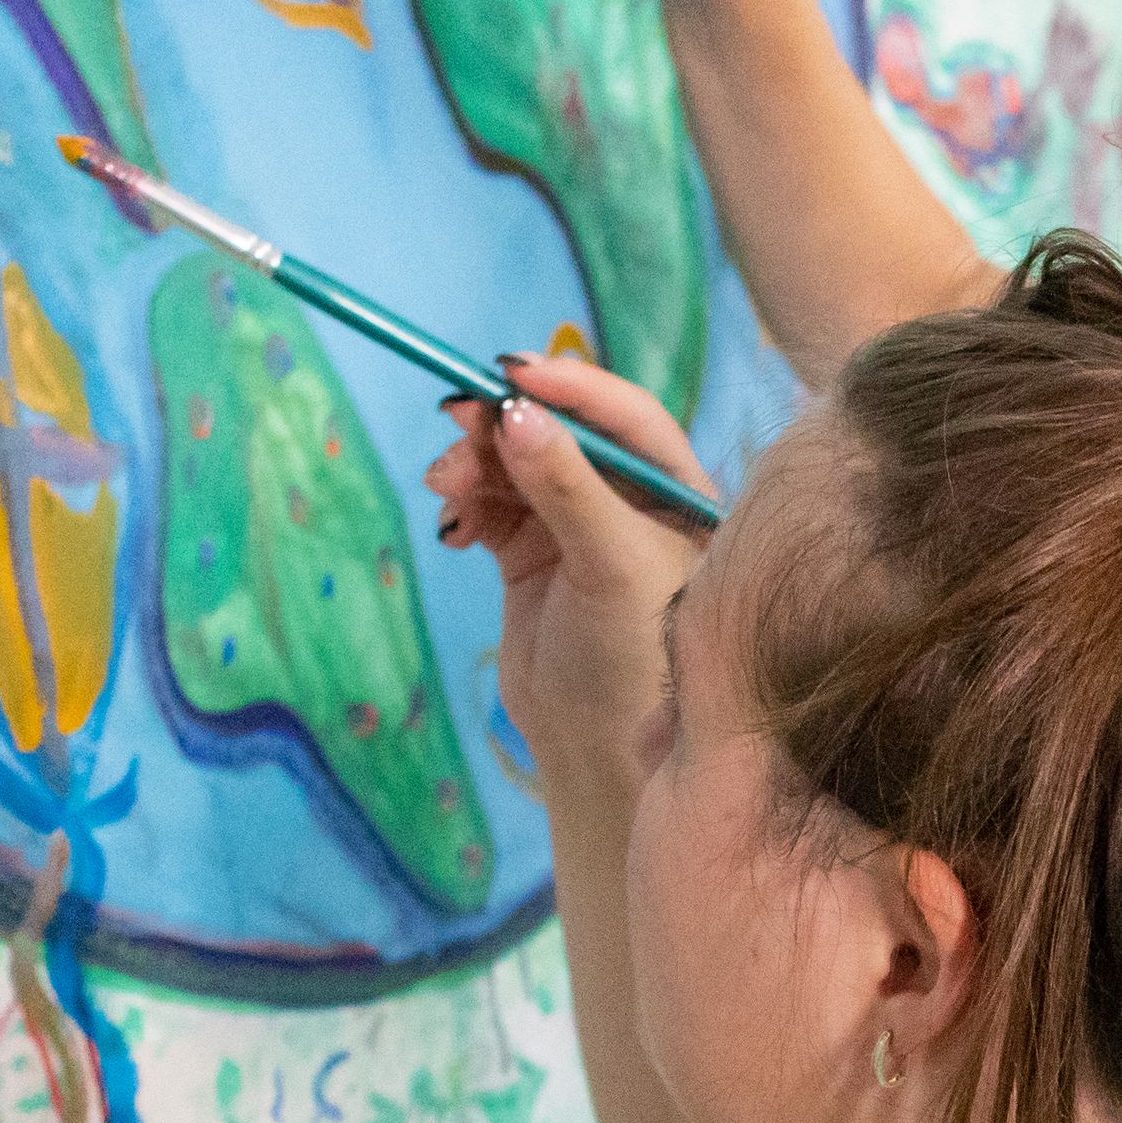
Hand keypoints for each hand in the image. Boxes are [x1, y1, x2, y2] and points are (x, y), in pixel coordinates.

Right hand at [431, 349, 715, 796]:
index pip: (626, 416)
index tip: (510, 372)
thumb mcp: (611, 564)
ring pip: (517, 467)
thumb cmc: (638, 660)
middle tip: (454, 419)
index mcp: (677, 494)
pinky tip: (451, 527)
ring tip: (444, 485)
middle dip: (506, 425)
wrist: (599, 750)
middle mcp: (630, 502)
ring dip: (476, 466)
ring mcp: (577, 527)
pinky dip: (466, 506)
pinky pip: (491, 507)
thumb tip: (515, 412)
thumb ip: (567, 486)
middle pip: (560, 433)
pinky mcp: (532, 557)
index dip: (570, 387)